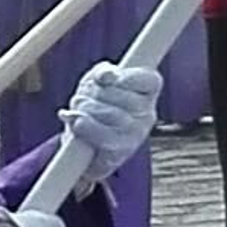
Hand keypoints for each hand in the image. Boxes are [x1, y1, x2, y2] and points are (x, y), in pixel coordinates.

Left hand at [62, 60, 162, 184]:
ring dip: (88, 109)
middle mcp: (147, 115)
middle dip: (97, 94)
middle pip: (127, 98)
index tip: (106, 78)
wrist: (83, 147)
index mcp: (147, 93)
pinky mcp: (121, 153)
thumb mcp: (96, 82)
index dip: (128, 77)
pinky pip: (105, 138)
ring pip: (115, 116)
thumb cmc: (93, 106)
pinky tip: (76, 121)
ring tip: (77, 107)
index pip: (150, 81)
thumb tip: (106, 75)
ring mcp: (137, 135)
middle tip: (81, 95)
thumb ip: (103, 72)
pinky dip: (86, 127)